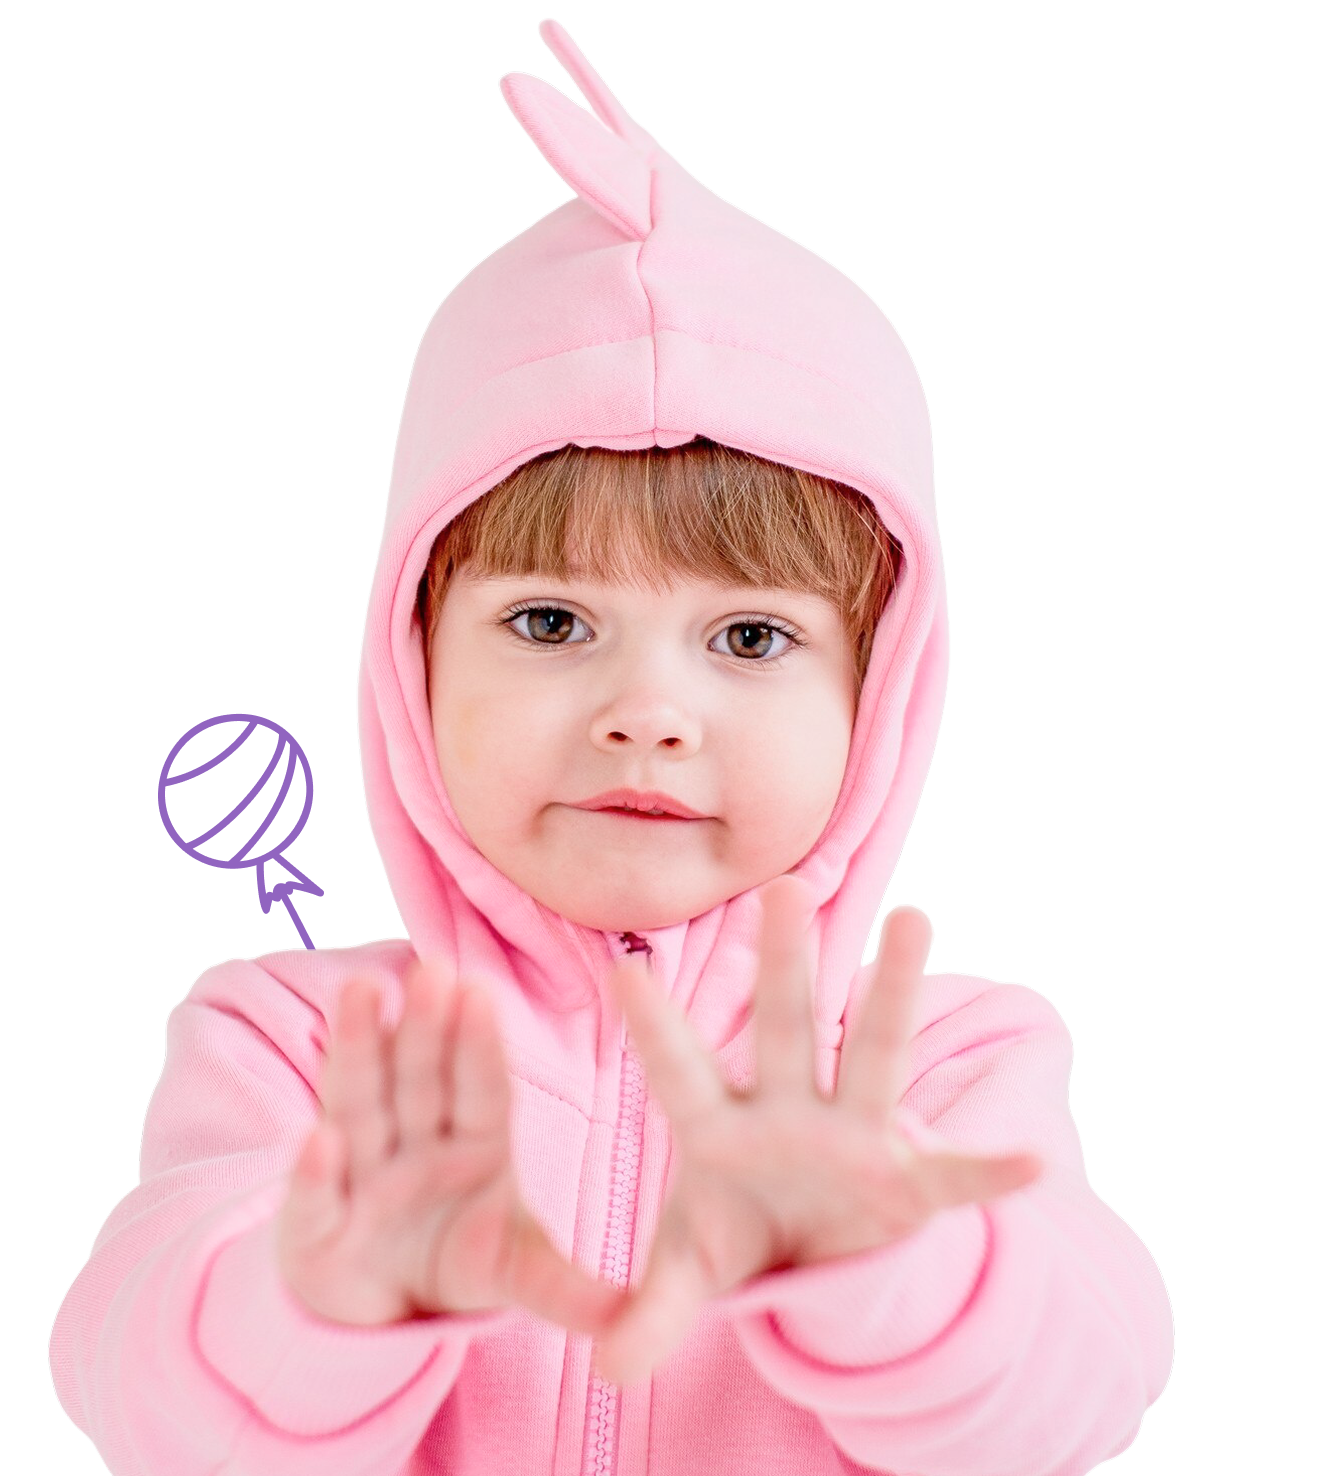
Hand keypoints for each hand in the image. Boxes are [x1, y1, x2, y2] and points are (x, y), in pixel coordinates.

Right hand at [277, 957, 630, 1336]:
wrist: (381, 1311)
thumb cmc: (457, 1263)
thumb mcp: (515, 1274)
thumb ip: (564, 1288)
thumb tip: (630, 1316)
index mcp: (474, 1143)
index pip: (479, 1087)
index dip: (477, 1042)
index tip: (479, 991)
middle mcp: (414, 1143)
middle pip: (419, 1078)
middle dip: (423, 1026)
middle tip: (432, 968)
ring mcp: (361, 1175)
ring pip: (359, 1105)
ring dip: (358, 1050)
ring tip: (359, 992)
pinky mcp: (314, 1225)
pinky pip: (316, 1195)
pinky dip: (315, 1172)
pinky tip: (318, 1139)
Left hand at [593, 876, 1043, 1385]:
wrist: (813, 1258)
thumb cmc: (738, 1236)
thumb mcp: (692, 1271)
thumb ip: (655, 1310)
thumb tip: (608, 1370)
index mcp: (719, 1127)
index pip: (681, 1070)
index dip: (656, 1025)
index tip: (624, 968)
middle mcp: (790, 1111)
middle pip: (786, 1029)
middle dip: (785, 965)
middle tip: (783, 889)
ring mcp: (856, 1135)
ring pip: (875, 1054)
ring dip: (894, 991)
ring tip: (914, 919)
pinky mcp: (909, 1180)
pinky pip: (955, 1174)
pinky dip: (992, 1171)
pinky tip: (1031, 1162)